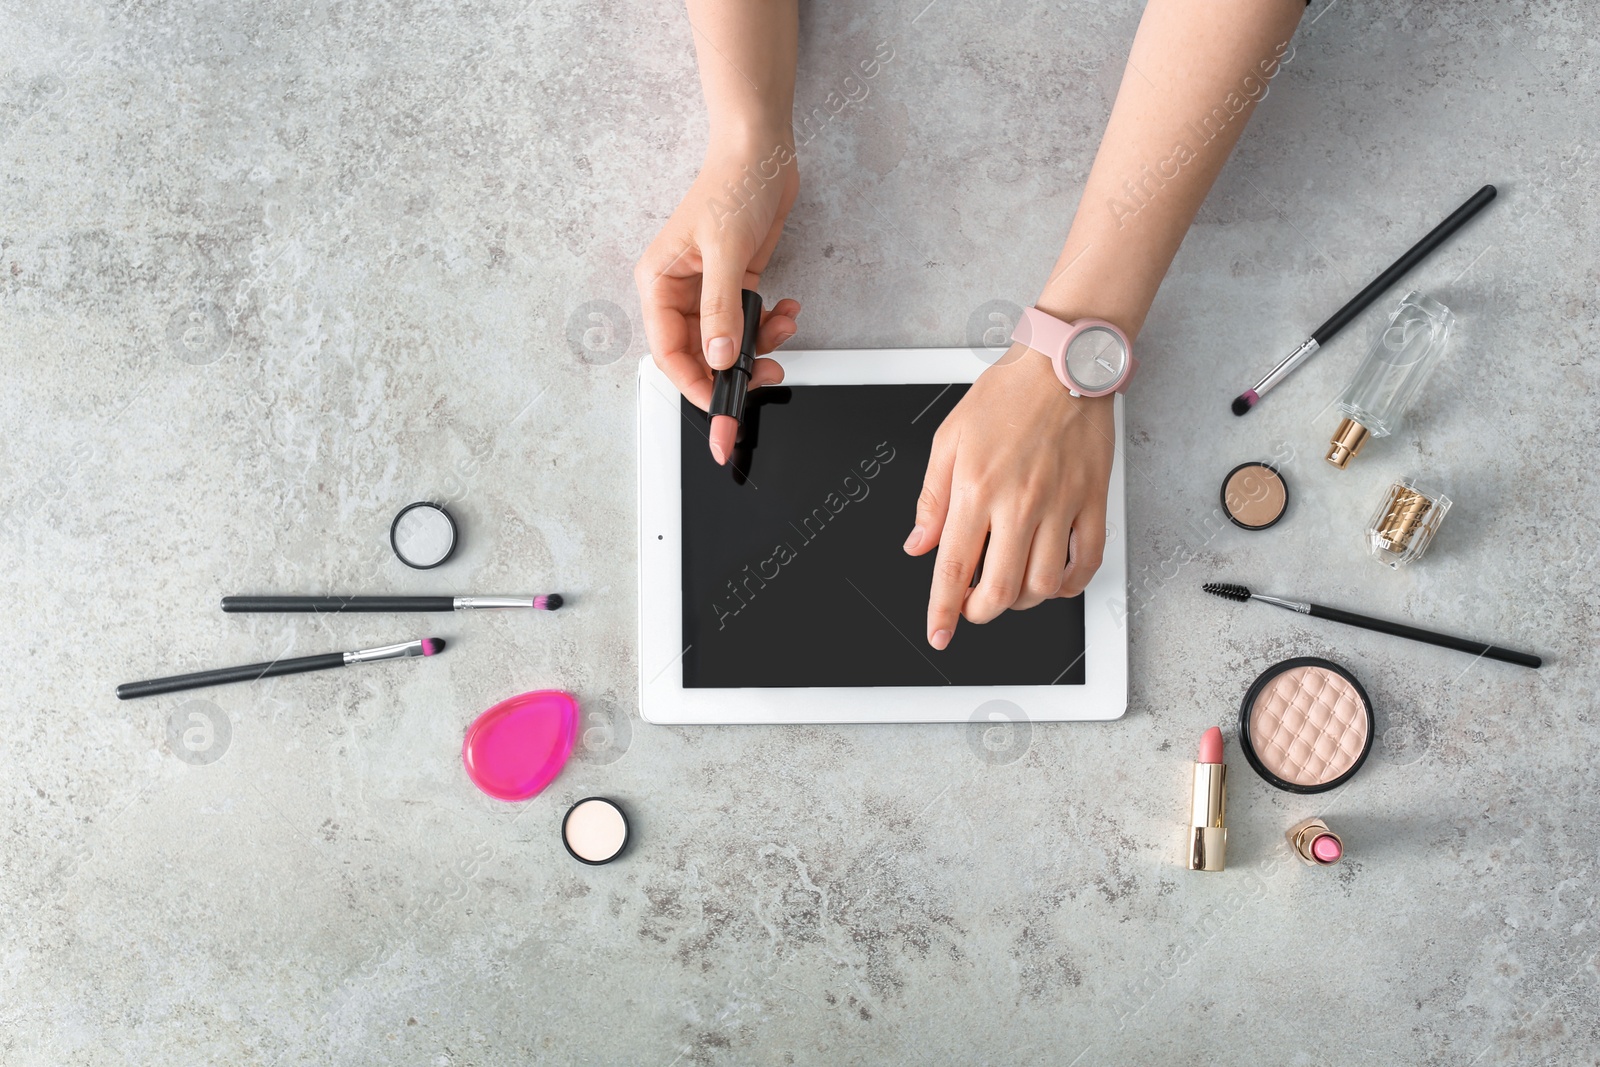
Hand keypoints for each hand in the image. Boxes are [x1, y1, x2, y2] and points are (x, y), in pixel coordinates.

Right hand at [635, 140, 800, 408]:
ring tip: (784, 330)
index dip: (695, 384)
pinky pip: (750, 321)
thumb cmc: (732, 183)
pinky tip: (788, 309)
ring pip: (728, 342)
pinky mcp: (737, 283)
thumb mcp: (726, 250)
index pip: (669, 351)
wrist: (762, 150)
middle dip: (734, 369)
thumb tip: (718, 355)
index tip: (722, 406)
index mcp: (659, 283)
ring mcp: (710, 289)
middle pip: (700, 353)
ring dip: (759, 345)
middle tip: (766, 375)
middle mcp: (680, 291)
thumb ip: (722, 308)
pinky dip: (771, 324)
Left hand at [904, 347, 1116, 648]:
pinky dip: (1070, 585)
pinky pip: (1087, 562)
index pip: (954, 568)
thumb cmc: (1006, 395)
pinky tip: (1054, 583)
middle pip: (1001, 589)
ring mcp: (1061, 505)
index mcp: (976, 488)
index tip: (939, 634)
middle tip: (973, 607)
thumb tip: (918, 545)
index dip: (944, 611)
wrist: (1062, 364)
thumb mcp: (949, 440)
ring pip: (1044, 585)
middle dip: (980, 612)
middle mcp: (1019, 503)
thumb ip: (931, 499)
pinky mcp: (1092, 501)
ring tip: (1010, 590)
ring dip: (1022, 602)